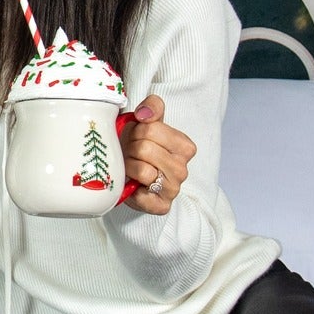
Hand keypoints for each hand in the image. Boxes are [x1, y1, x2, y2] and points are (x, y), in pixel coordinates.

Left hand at [121, 96, 195, 214]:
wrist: (134, 178)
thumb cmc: (140, 148)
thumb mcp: (147, 122)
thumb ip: (152, 107)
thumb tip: (144, 114)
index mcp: (185, 146)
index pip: (150, 129)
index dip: (135, 131)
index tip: (136, 137)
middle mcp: (183, 169)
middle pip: (144, 148)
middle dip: (130, 148)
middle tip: (130, 153)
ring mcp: (174, 189)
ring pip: (142, 169)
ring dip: (129, 166)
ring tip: (131, 167)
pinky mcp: (162, 205)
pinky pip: (139, 193)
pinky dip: (130, 187)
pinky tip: (133, 184)